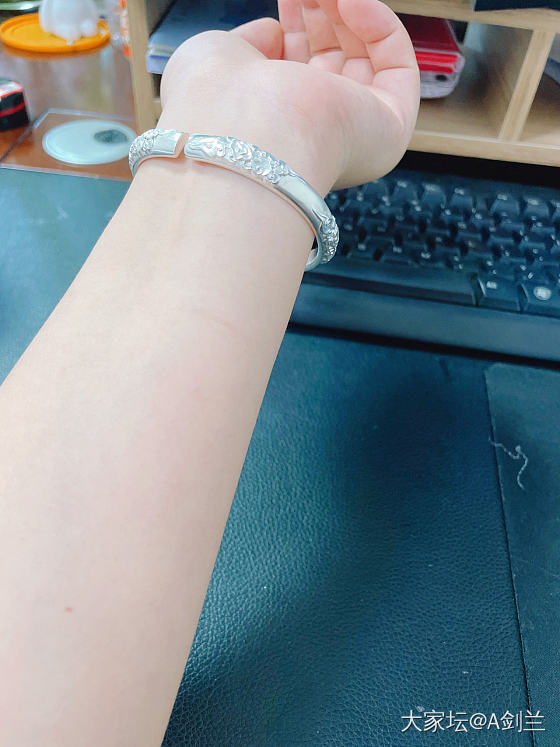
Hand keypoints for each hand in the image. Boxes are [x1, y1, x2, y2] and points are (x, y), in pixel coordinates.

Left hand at [159, 0, 418, 192]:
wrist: (240, 135)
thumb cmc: (215, 103)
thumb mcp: (223, 58)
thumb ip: (255, 43)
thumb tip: (275, 31)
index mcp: (277, 128)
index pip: (297, 72)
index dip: (296, 27)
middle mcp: (315, 135)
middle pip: (332, 62)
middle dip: (321, 16)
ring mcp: (355, 133)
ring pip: (364, 59)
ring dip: (346, 13)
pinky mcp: (390, 127)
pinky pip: (397, 65)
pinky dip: (379, 25)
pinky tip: (349, 2)